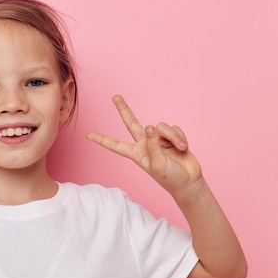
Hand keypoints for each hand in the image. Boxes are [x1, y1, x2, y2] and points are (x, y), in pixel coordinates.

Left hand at [87, 95, 202, 198]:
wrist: (189, 181)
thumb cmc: (170, 178)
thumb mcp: (158, 164)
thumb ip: (152, 145)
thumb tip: (149, 126)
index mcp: (136, 153)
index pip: (115, 145)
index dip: (102, 140)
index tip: (88, 135)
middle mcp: (145, 144)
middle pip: (131, 122)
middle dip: (124, 109)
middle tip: (115, 96)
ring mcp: (158, 139)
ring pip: (161, 126)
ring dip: (172, 136)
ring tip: (179, 148)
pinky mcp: (171, 136)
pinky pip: (173, 128)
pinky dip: (179, 137)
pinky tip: (183, 147)